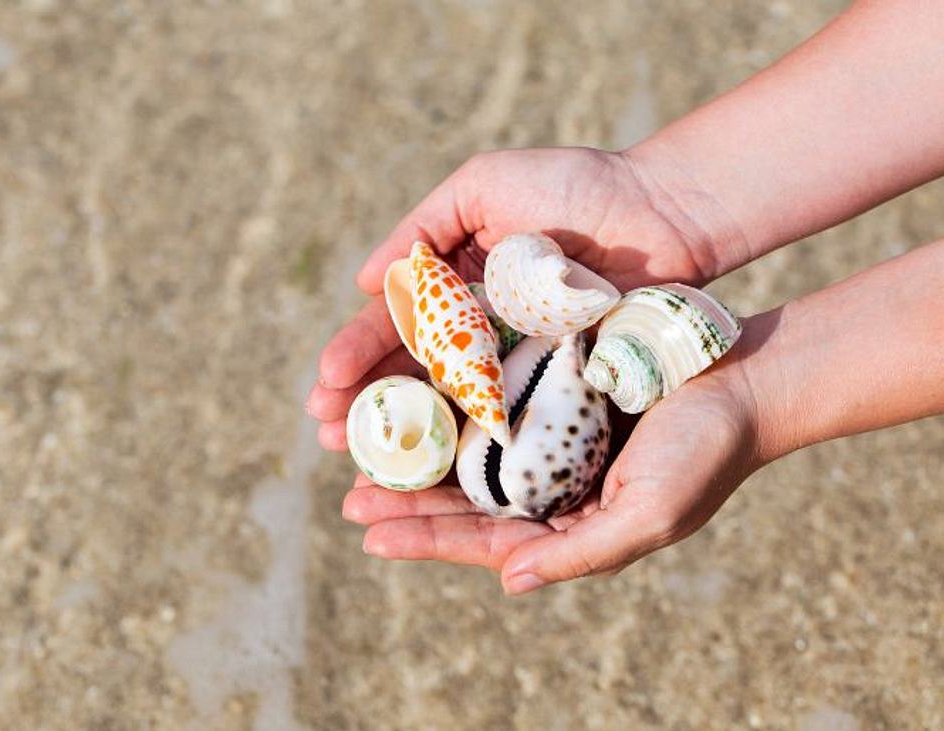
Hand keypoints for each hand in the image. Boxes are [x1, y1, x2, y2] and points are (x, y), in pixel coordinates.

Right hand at [306, 147, 731, 448]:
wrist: (665, 211)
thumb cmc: (575, 185)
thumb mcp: (483, 184)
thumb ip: (421, 226)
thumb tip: (362, 282)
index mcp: (457, 280)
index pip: (394, 324)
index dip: (356, 356)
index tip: (324, 386)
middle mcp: (480, 325)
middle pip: (411, 373)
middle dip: (367, 406)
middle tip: (328, 437)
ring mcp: (517, 358)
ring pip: (450, 404)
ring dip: (405, 435)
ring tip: (363, 463)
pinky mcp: (556, 382)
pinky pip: (505, 415)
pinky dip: (467, 441)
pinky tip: (432, 469)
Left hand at [341, 352, 763, 594]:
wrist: (744, 379)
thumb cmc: (706, 454)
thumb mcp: (649, 515)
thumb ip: (580, 554)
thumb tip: (510, 584)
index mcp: (570, 527)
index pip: (486, 542)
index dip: (427, 540)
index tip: (371, 536)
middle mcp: (551, 487)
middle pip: (464, 501)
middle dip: (407, 502)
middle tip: (349, 497)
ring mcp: (548, 439)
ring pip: (467, 452)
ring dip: (419, 453)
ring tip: (361, 453)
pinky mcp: (549, 391)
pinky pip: (488, 397)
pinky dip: (449, 399)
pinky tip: (409, 392)